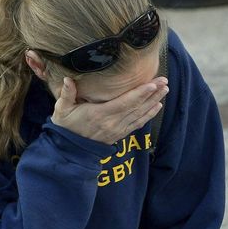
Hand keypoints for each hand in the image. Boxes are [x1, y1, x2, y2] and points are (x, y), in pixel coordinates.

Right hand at [51, 76, 167, 144]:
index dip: (139, 94)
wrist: (70, 149)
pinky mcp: (120, 134)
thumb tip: (67, 79)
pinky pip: (138, 123)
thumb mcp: (62, 109)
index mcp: (99, 114)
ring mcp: (118, 129)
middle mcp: (112, 122)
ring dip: (154, 101)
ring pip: (140, 114)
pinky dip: (149, 114)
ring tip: (165, 90)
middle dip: (152, 93)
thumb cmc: (66, 126)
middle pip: (137, 106)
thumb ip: (66, 94)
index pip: (124, 103)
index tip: (152, 84)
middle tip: (164, 81)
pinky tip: (157, 105)